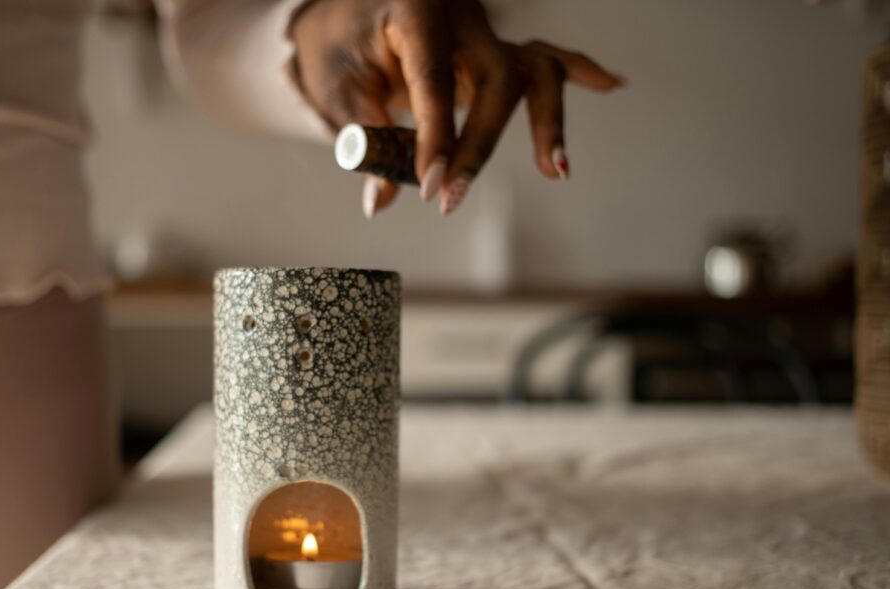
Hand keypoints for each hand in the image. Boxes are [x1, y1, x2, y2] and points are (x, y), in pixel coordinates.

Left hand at [288, 0, 623, 216]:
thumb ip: (368, 145)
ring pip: (534, 68)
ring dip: (547, 121)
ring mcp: (487, 32)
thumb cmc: (340, 50)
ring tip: (555, 169)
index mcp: (415, 13)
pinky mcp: (498, 51)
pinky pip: (547, 58)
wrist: (344, 18)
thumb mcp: (340, 93)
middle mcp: (461, 18)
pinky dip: (580, 71)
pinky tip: (613, 85)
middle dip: (479, 145)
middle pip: (495, 78)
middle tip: (451, 199)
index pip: (433, 77)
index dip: (435, 135)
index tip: (431, 185)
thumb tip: (382, 204)